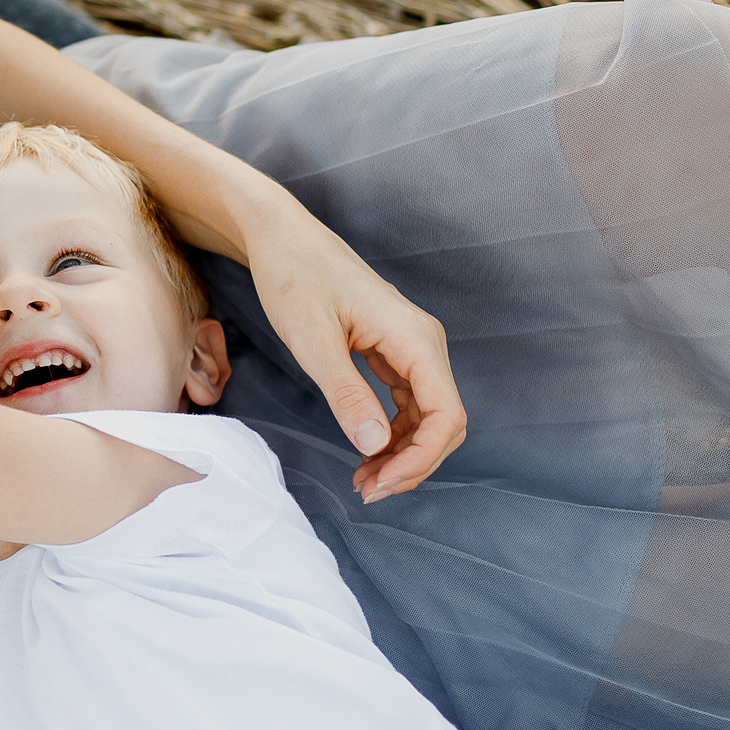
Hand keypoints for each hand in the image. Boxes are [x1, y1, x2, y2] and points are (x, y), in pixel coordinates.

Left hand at [240, 209, 466, 502]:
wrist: (282, 238)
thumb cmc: (293, 278)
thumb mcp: (312, 340)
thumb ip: (345, 393)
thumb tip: (375, 445)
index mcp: (414, 337)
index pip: (447, 415)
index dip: (421, 459)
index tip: (381, 482)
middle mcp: (423, 342)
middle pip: (444, 422)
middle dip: (413, 464)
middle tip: (367, 491)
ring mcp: (411, 347)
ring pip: (427, 417)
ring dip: (402, 454)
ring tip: (362, 480)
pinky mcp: (393, 350)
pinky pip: (407, 403)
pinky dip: (391, 433)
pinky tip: (365, 453)